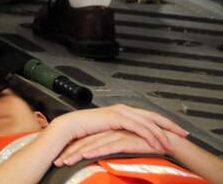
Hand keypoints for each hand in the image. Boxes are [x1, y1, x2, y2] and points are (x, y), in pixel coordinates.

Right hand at [51, 105, 186, 159]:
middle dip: (170, 125)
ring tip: (171, 144)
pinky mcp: (116, 118)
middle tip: (184, 134)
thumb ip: (120, 133)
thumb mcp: (107, 132)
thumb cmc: (84, 131)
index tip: (177, 131)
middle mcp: (123, 108)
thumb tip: (131, 140)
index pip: (148, 116)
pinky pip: (138, 127)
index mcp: (122, 111)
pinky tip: (156, 144)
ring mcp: (120, 112)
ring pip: (148, 121)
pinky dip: (149, 135)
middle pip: (153, 116)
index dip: (164, 123)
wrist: (70, 128)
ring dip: (162, 133)